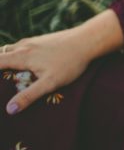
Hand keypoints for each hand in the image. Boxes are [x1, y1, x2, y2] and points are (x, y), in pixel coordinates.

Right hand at [0, 8, 123, 114]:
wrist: (89, 40)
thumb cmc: (70, 62)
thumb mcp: (50, 83)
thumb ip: (29, 95)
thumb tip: (9, 109)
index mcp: (21, 56)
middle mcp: (24, 46)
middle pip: (1, 54)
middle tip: (3, 81)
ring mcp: (33, 41)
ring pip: (12, 49)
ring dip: (7, 59)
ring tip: (10, 75)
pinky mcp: (43, 40)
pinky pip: (23, 47)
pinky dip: (18, 55)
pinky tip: (27, 65)